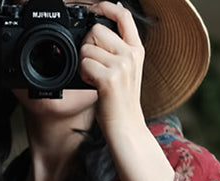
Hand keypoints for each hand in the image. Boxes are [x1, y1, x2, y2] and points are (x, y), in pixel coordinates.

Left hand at [79, 2, 144, 135]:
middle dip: (87, 45)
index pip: (123, 15)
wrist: (127, 128)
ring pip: (87, 48)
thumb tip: (94, 33)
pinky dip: (82, 74)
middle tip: (93, 65)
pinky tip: (92, 84)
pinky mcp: (109, 79)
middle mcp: (131, 55)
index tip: (94, 7)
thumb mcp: (125, 71)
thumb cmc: (121, 102)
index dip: (106, 7)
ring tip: (94, 78)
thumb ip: (116, 50)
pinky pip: (84, 64)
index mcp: (136, 50)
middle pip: (97, 30)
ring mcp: (121, 66)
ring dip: (83, 62)